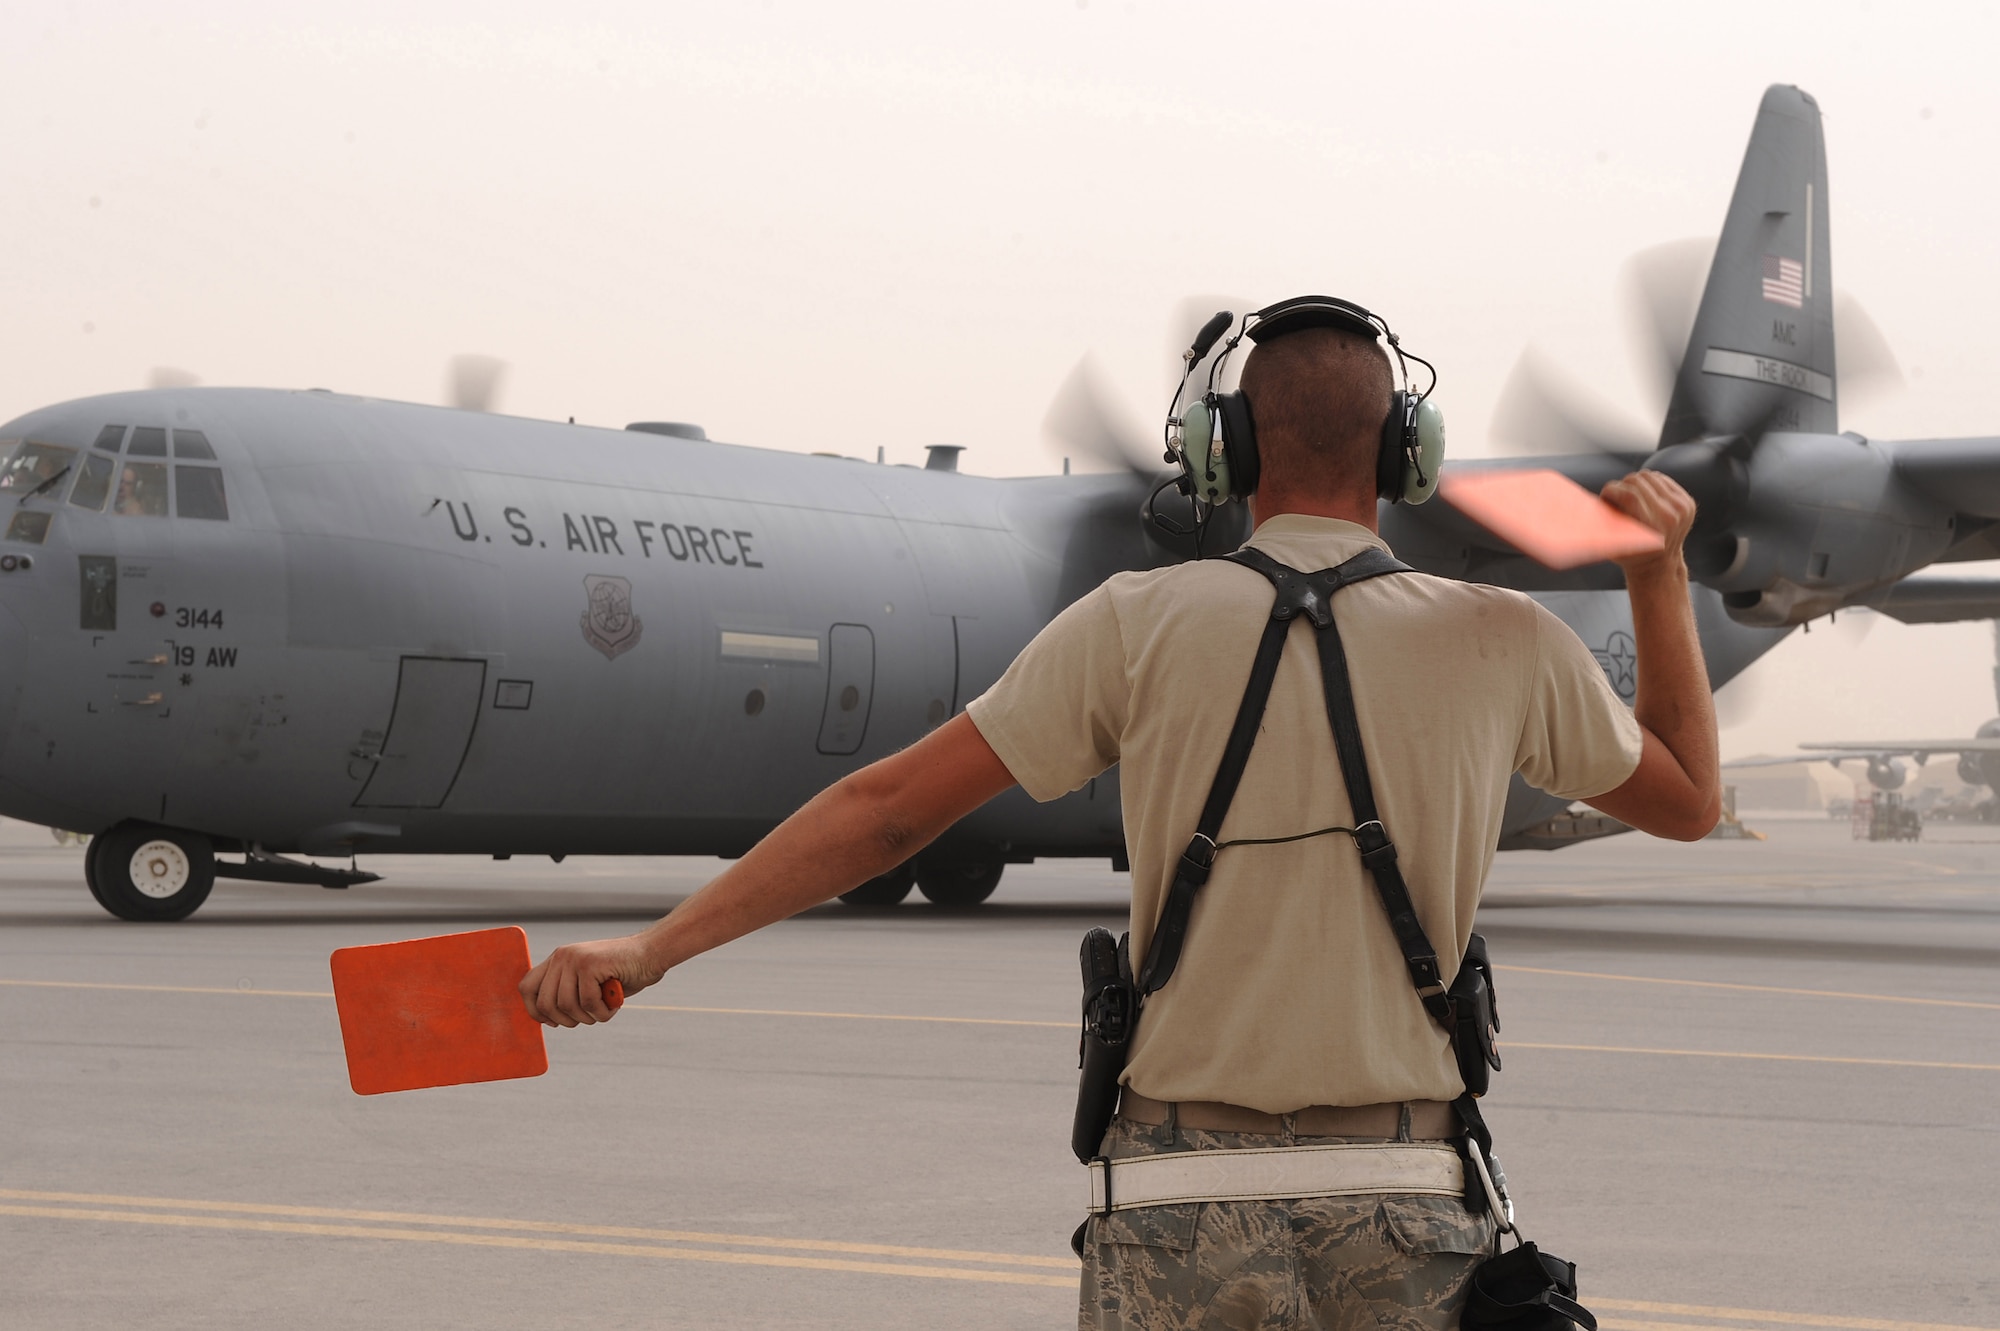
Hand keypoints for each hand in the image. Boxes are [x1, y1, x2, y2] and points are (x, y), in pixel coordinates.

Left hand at [519, 934, 666, 1027]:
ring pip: (566, 1006)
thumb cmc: (622, 973)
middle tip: (587, 1018)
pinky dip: (602, 1012)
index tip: (554, 1022)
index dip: (535, 1011)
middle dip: (566, 1020)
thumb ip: (567, 992)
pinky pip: (587, 1003)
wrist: (651, 953)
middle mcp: (562, 956)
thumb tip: (548, 1018)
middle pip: (545, 1003)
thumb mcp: (588, 981)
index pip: (527, 987)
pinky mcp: (590, 964)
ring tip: (604, 1009)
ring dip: (587, 1017)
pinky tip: (613, 1005)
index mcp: (557, 959)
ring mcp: (575, 958)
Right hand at [1601, 470, 1696, 576]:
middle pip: (1639, 482)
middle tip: (1616, 497)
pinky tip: (1644, 495)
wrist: (1659, 565)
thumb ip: (1604, 525)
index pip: (1630, 496)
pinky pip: (1662, 479)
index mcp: (1651, 528)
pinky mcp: (1687, 503)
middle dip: (1622, 485)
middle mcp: (1670, 517)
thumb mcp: (1613, 546)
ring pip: (1650, 476)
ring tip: (1630, 496)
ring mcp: (1682, 509)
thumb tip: (1588, 506)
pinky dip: (1649, 483)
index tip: (1605, 494)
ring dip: (1635, 483)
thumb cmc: (1631, 556)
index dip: (1612, 490)